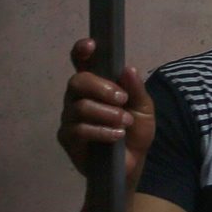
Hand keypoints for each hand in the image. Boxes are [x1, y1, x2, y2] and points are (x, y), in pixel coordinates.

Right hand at [57, 38, 155, 180]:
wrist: (132, 165)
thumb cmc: (134, 132)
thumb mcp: (143, 109)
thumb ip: (136, 90)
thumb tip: (128, 68)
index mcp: (96, 86)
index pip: (82, 63)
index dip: (82, 51)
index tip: (91, 46)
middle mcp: (78, 97)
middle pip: (77, 81)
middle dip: (101, 87)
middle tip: (122, 99)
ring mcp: (70, 117)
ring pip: (79, 107)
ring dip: (107, 113)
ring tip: (125, 123)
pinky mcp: (67, 138)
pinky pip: (79, 129)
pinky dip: (101, 131)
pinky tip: (117, 136)